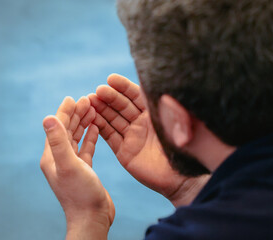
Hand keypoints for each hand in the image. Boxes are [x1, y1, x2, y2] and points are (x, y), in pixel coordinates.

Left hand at [40, 97, 114, 239]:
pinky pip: (86, 147)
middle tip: (88, 99)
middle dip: (76, 114)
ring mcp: (72, 164)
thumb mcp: (69, 165)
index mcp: (52, 157)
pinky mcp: (84, 169)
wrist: (92, 218)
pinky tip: (96, 127)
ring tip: (93, 109)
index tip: (73, 98)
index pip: (58, 128)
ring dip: (84, 122)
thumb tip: (47, 117)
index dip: (65, 112)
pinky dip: (91, 135)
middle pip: (67, 130)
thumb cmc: (80, 195)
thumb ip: (58, 141)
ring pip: (77, 137)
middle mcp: (60, 159)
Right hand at [89, 74, 209, 206]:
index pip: (136, 95)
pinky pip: (110, 137)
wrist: (182, 178)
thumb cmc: (184, 149)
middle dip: (109, 97)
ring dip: (101, 110)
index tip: (111, 78)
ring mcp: (133, 137)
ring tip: (88, 101)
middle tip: (97, 91)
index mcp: (155, 113)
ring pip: (113, 120)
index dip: (123, 87)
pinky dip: (100, 127)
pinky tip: (90, 118)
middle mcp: (142, 123)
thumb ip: (168, 107)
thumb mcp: (177, 123)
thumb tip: (157, 89)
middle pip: (122, 106)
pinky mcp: (125, 152)